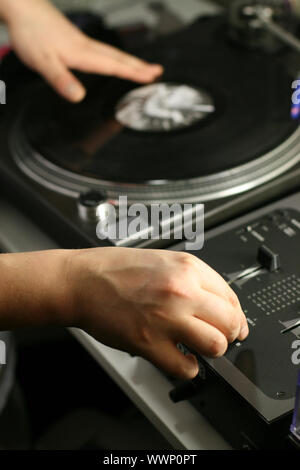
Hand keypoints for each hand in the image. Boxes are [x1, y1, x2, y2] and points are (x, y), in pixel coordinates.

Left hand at [1, 0, 162, 101]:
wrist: (21, 7)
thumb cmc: (31, 33)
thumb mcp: (43, 62)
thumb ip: (61, 80)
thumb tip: (79, 97)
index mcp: (82, 54)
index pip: (114, 66)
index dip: (134, 72)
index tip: (152, 77)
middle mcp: (86, 46)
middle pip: (118, 58)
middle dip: (139, 66)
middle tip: (158, 72)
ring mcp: (81, 42)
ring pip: (111, 53)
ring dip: (129, 61)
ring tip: (143, 68)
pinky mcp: (74, 40)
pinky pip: (102, 51)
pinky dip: (114, 57)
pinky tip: (112, 61)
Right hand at [67, 248, 248, 378]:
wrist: (81, 281)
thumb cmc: (114, 269)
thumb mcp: (161, 260)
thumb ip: (191, 278)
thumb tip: (216, 302)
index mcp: (187, 268)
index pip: (231, 296)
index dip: (235, 314)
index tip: (233, 323)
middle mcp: (181, 291)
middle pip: (230, 322)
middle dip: (229, 333)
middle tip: (220, 336)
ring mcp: (166, 318)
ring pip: (216, 345)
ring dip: (211, 350)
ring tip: (198, 347)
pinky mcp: (149, 343)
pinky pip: (186, 367)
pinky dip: (187, 367)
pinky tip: (180, 358)